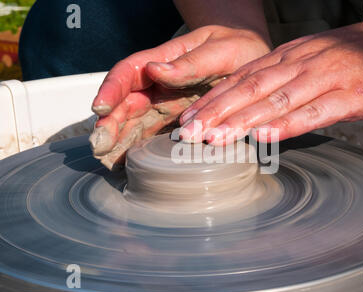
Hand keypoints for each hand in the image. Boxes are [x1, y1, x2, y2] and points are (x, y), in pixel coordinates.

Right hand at [90, 25, 270, 168]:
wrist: (255, 61)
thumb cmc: (238, 48)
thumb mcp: (221, 50)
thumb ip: (192, 63)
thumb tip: (156, 70)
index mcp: (165, 60)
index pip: (129, 72)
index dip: (112, 89)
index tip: (101, 108)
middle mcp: (159, 84)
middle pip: (126, 103)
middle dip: (109, 123)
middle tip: (99, 145)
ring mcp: (166, 104)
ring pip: (133, 122)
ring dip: (117, 141)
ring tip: (106, 160)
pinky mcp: (175, 122)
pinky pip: (151, 136)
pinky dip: (137, 149)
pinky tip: (126, 163)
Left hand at [179, 17, 362, 144]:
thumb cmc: (346, 59)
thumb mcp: (304, 60)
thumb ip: (275, 79)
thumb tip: (243, 105)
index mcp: (285, 57)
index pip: (239, 79)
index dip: (212, 100)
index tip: (188, 120)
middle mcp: (298, 65)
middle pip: (249, 89)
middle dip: (216, 112)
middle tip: (189, 133)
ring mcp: (322, 78)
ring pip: (275, 100)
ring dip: (242, 120)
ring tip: (215, 138)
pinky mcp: (347, 96)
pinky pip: (313, 111)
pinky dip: (287, 124)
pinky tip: (264, 136)